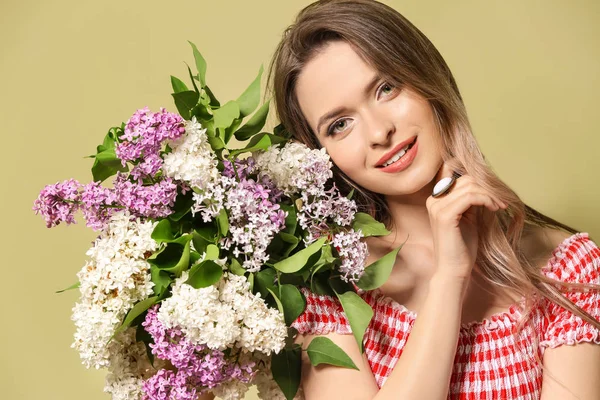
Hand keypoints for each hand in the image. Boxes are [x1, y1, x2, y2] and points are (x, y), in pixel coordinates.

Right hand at [426, 161, 506, 282]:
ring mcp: (437, 207)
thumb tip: (486, 184)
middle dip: (488, 187)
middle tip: (502, 200)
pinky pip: (471, 196)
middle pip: (466, 178)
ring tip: (499, 206)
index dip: (473, 173)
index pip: (452, 171)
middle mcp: (434, 200)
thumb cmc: (462, 247)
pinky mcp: (445, 215)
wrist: (454, 270)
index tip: (491, 187)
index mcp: (436, 199)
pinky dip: (487, 200)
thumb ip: (470, 200)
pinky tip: (495, 209)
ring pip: (470, 186)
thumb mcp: (468, 217)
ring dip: (491, 194)